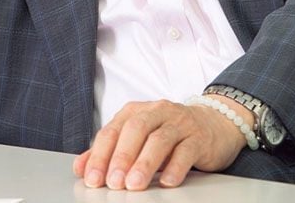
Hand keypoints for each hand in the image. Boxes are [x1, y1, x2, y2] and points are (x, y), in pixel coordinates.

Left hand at [73, 96, 253, 190]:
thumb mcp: (138, 138)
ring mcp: (180, 122)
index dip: (100, 154)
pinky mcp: (199, 136)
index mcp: (137, 111)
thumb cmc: (169, 133)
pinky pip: (187, 150)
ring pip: (160, 139)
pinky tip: (167, 182)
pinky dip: (176, 166)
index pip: (114, 130)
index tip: (92, 178)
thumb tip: (80, 167)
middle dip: (122, 156)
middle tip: (113, 182)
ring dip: (145, 163)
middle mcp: (157, 111)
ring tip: (134, 185)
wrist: (214, 123)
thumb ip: (110, 151)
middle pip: (136, 129)